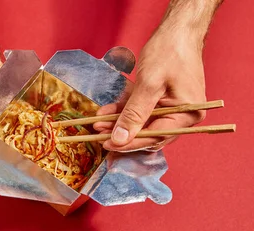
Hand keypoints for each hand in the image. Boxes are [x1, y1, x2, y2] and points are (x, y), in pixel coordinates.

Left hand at [93, 28, 206, 151]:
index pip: (155, 137)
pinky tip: (107, 111)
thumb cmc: (168, 52)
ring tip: (98, 123)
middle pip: (149, 134)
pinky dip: (125, 111)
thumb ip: (134, 114)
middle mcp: (184, 116)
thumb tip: (120, 139)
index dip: (129, 143)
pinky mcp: (164, 102)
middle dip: (122, 133)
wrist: (178, 31)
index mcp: (188, 114)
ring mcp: (175, 109)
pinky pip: (143, 112)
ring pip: (143, 124)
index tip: (107, 144)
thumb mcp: (148, 84)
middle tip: (98, 134)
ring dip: (120, 123)